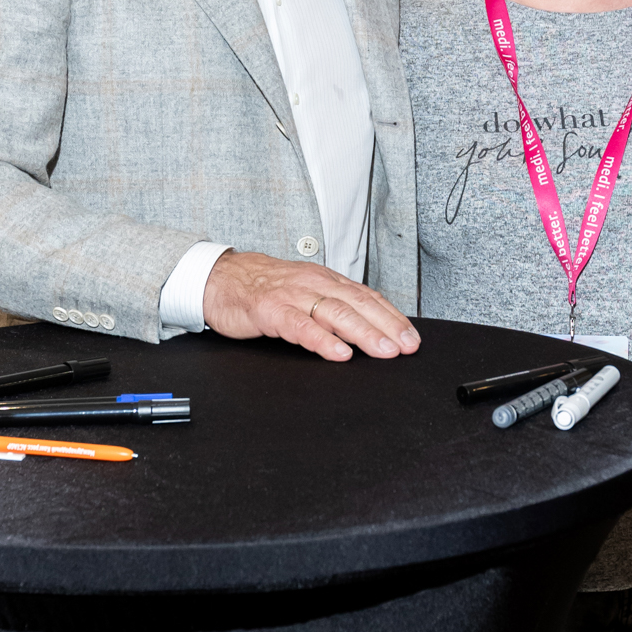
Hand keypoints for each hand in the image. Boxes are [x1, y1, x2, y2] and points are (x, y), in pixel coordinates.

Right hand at [201, 251, 421, 362]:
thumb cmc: (264, 288)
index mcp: (326, 280)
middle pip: (358, 305)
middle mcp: (314, 284)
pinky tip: (339, 353)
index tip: (412, 338)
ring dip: (363, 333)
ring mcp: (293, 296)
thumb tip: (367, 328)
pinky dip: (322, 340)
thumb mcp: (305, 291)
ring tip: (383, 351)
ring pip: (335, 313)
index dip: (392, 318)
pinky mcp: (271, 311)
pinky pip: (301, 326)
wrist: (220, 278)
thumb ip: (332, 306)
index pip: (367, 297)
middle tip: (407, 347)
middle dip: (386, 327)